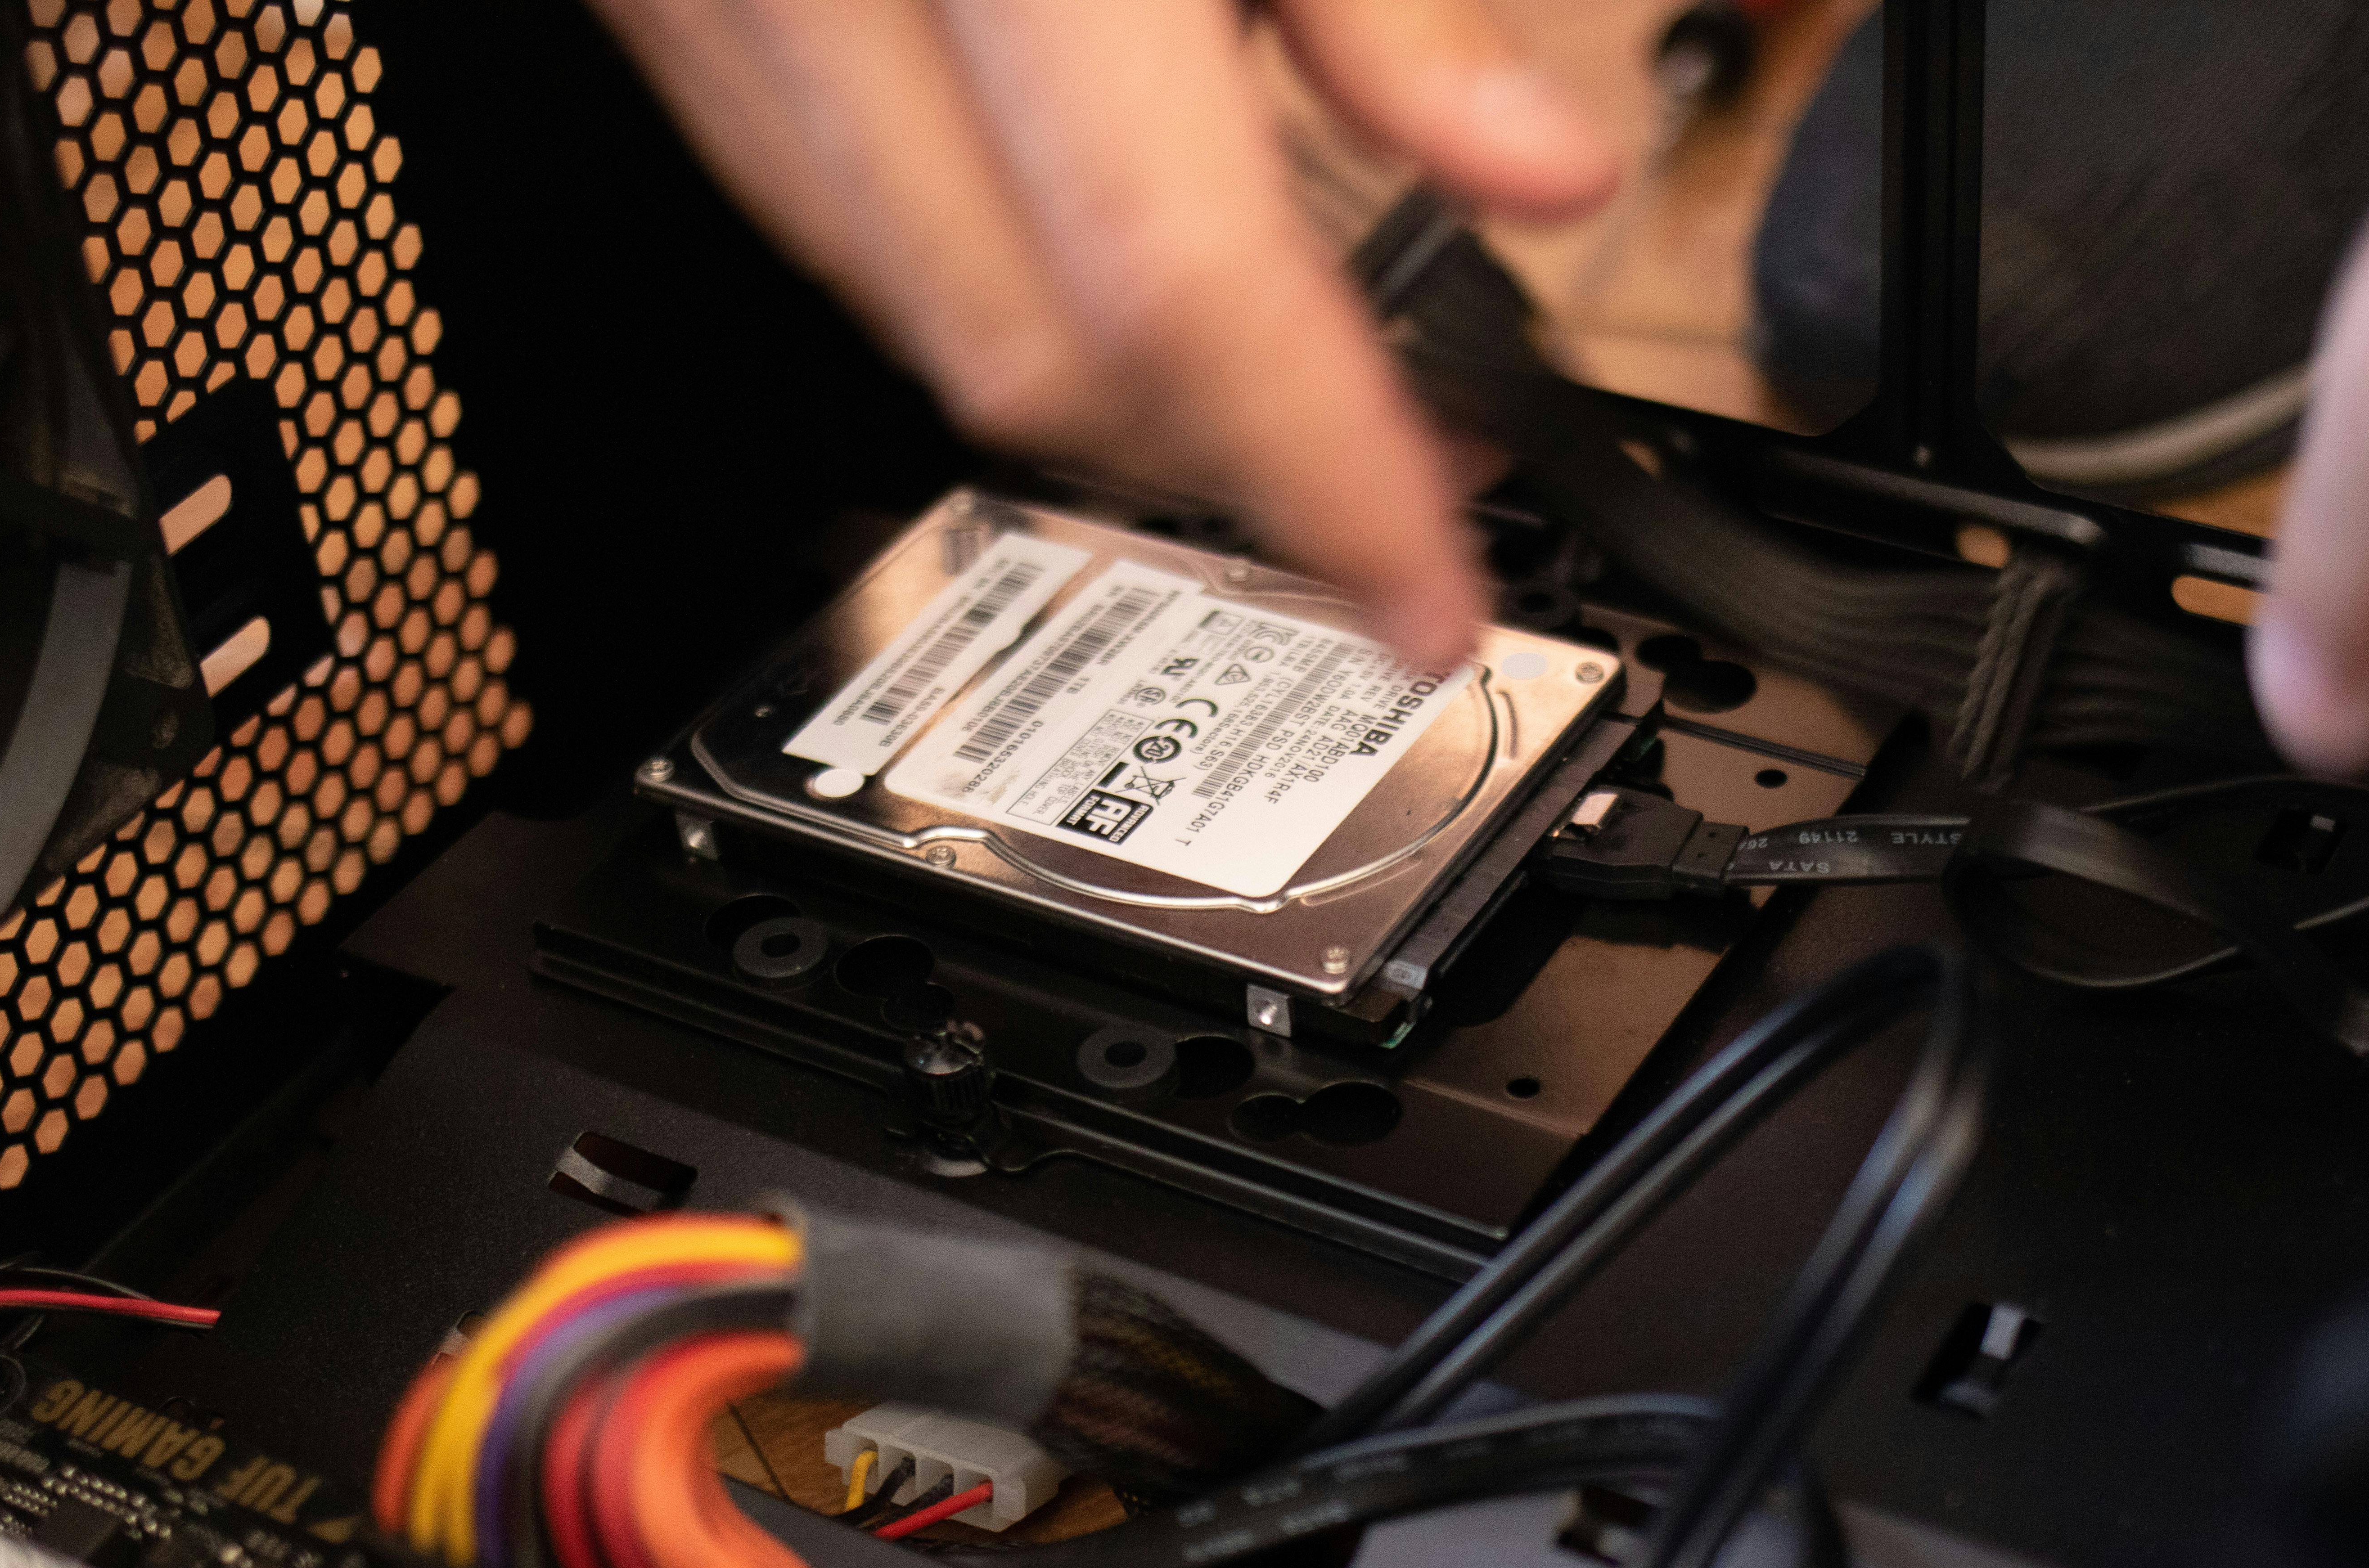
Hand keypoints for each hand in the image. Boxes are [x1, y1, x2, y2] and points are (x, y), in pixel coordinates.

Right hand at [584, 0, 1615, 665]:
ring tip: (1265, 366)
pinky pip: (829, 217)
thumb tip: (1539, 168)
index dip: (1321, 478)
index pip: (1177, 285)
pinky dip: (982, 270)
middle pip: (1033, 357)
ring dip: (1108, 379)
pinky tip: (1089, 234)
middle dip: (1221, 454)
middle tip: (1376, 469)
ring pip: (918, 316)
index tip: (1420, 599)